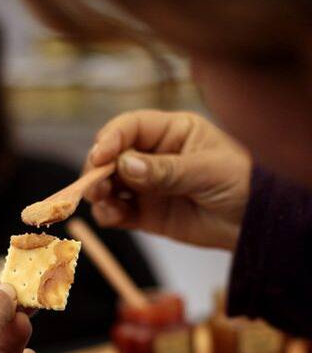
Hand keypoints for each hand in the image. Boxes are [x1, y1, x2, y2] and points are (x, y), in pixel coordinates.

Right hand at [84, 110, 251, 249]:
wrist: (258, 225)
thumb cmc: (244, 184)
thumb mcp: (208, 171)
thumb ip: (166, 170)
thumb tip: (125, 165)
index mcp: (171, 131)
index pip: (130, 127)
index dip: (111, 138)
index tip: (100, 156)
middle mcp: (153, 155)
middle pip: (111, 156)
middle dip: (97, 169)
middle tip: (95, 186)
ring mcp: (146, 185)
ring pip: (108, 184)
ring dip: (99, 193)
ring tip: (105, 203)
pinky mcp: (144, 213)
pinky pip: (116, 211)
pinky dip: (107, 214)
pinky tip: (113, 216)